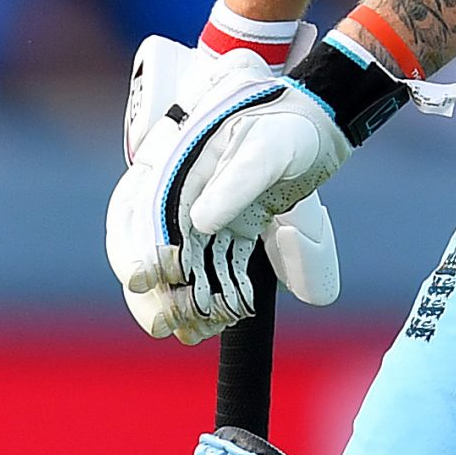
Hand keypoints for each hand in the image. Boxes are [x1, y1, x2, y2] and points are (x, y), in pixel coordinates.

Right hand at [105, 34, 344, 342]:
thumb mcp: (267, 144)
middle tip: (164, 322)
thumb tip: (200, 222)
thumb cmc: (290, 124)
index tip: (145, 279)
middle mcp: (180, 192)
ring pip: (178, 267)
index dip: (134, 248)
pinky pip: (213, 271)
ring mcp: (204, 215)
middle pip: (144, 246)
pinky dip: (215, 297)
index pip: (135, 210)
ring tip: (195, 329)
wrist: (321, 127)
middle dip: (148, 290)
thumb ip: (237, 179)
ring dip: (181, 301)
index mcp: (173, 162)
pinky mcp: (231, 233)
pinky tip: (224, 319)